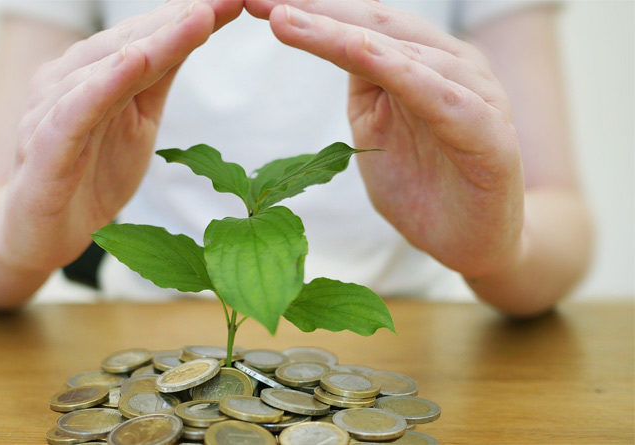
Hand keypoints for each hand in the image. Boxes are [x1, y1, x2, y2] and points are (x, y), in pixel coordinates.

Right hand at [0, 0, 242, 271]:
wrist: (39, 233)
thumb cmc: (89, 173)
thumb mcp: (137, 121)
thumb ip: (158, 77)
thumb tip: (197, 27)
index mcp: (94, 73)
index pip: (147, 37)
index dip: (189, 17)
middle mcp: (68, 81)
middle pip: (128, 43)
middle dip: (177, 19)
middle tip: (222, 0)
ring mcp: (52, 112)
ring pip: (103, 69)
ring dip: (151, 42)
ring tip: (194, 18)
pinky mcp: (44, 148)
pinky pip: (74, 112)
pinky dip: (103, 86)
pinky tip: (134, 63)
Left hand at [246, 0, 525, 278]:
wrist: (473, 242)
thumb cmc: (422, 184)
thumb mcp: (375, 128)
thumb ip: (362, 86)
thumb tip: (330, 41)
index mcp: (421, 61)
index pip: (359, 24)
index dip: (310, 10)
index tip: (255, 2)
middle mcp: (451, 65)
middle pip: (376, 23)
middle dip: (316, 8)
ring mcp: (474, 94)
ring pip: (400, 51)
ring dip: (340, 32)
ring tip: (287, 20)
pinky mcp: (488, 133)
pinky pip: (438, 95)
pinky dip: (397, 70)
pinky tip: (356, 51)